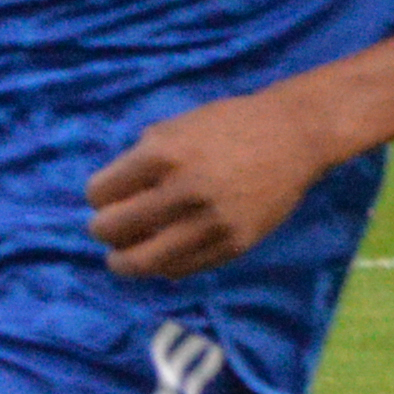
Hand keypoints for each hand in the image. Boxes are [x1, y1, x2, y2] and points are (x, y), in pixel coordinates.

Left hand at [88, 94, 342, 279]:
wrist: (294, 135)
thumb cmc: (230, 125)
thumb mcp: (176, 126)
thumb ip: (141, 158)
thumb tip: (111, 196)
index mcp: (162, 154)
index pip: (99, 193)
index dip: (99, 197)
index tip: (109, 199)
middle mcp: (182, 190)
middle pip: (111, 230)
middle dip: (104, 230)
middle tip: (112, 229)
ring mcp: (209, 221)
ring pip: (141, 262)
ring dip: (124, 261)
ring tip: (125, 257)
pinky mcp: (233, 244)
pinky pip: (180, 269)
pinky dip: (164, 265)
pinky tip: (166, 253)